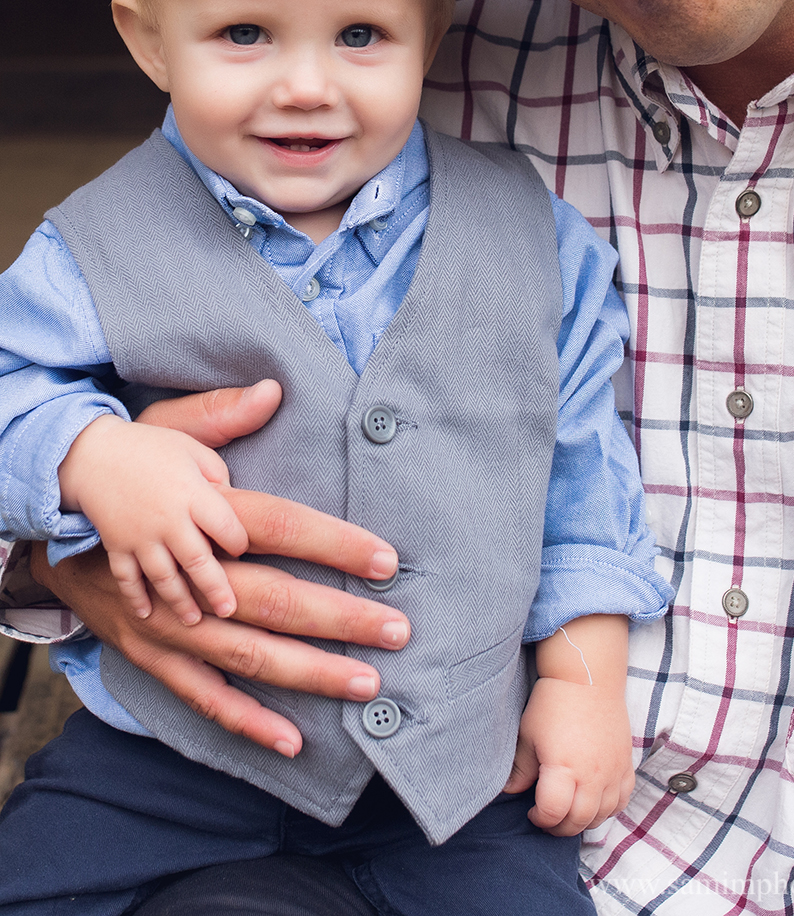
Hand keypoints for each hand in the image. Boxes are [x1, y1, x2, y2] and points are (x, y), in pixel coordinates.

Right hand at [33, 383, 410, 757]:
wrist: (58, 530)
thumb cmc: (131, 474)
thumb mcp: (166, 429)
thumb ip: (222, 415)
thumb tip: (274, 388)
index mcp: (205, 515)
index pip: (280, 527)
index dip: (335, 543)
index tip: (387, 559)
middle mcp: (192, 576)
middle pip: (275, 599)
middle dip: (342, 617)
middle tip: (400, 629)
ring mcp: (172, 624)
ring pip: (248, 653)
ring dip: (311, 671)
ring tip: (369, 682)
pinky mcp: (156, 657)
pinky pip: (204, 696)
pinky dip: (247, 720)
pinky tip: (293, 739)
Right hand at [58, 415, 248, 624]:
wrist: (92, 453)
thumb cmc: (151, 448)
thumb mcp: (192, 449)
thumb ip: (218, 475)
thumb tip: (236, 502)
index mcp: (192, 493)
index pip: (225, 526)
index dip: (238, 542)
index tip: (241, 550)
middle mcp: (168, 519)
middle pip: (197, 560)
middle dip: (215, 588)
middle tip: (230, 610)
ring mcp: (140, 536)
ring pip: (164, 577)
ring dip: (180, 601)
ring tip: (195, 621)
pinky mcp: (117, 546)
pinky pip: (127, 578)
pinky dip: (135, 598)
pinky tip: (146, 615)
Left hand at [504, 676, 634, 835]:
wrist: (588, 677)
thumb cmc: (553, 703)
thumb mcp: (528, 735)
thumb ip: (520, 769)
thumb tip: (509, 792)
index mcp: (564, 768)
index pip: (553, 813)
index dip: (540, 819)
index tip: (532, 811)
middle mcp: (592, 775)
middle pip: (578, 821)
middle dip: (559, 826)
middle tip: (548, 817)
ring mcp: (613, 771)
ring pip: (602, 816)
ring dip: (584, 821)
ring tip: (569, 809)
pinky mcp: (625, 764)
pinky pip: (622, 800)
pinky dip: (608, 808)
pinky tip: (594, 801)